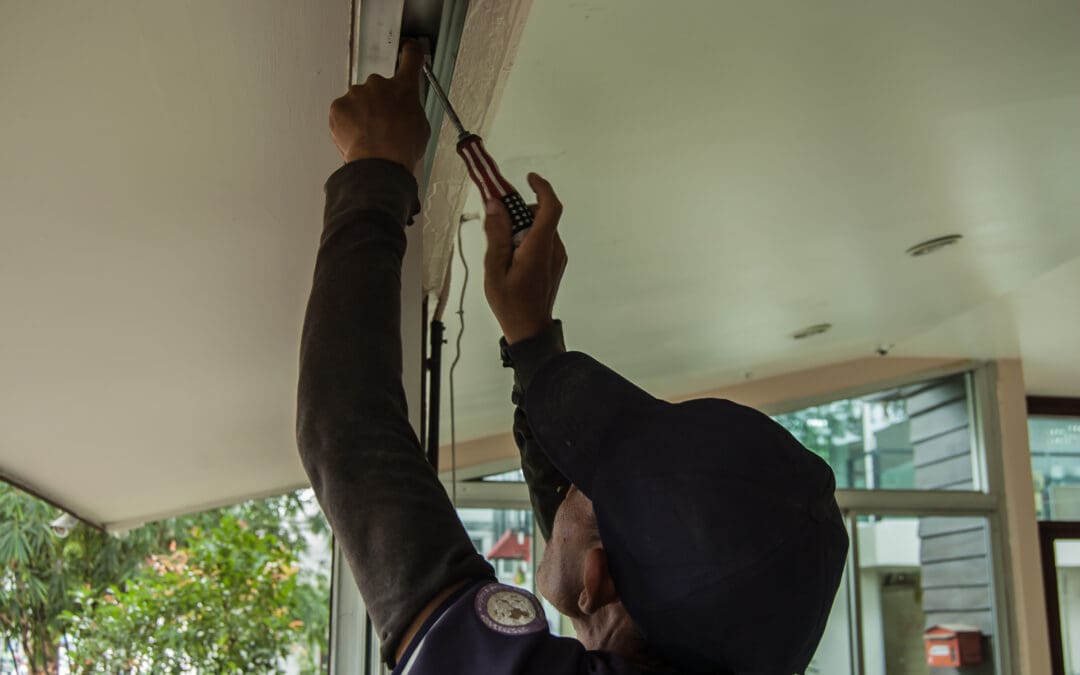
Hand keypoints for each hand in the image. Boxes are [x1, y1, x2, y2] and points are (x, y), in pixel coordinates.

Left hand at [329, 41, 430, 168]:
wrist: (379, 164)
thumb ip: (412, 110)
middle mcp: (379, 84)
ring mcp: (356, 94)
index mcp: (404, 88)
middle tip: (383, 125)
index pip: (411, 58)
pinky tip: (357, 137)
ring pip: (358, 101)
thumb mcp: (421, 128)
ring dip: (362, 114)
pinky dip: (347, 123)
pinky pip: (342, 112)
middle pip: (378, 87)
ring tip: (369, 136)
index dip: (410, 53)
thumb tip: (407, 112)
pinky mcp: (338, 106)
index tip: (409, 50)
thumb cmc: (401, 149)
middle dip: (380, 103)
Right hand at [483, 174, 566, 343]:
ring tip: (503, 247)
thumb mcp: (494, 269)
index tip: (529, 178)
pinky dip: (528, 238)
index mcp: (539, 248)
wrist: (530, 330)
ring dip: (522, 227)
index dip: (542, 187)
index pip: (550, 207)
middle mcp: (553, 249)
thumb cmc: (512, 305)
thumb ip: (496, 235)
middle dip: (520, 211)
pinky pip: (543, 241)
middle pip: (541, 215)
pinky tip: (512, 256)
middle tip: (498, 219)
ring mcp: (557, 257)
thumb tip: (495, 206)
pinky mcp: (555, 263)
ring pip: (541, 228)